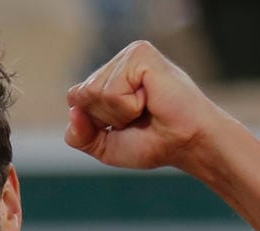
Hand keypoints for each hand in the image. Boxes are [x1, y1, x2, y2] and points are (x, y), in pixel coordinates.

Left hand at [63, 40, 235, 173]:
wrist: (186, 144)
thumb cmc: (153, 142)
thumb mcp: (103, 146)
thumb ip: (78, 135)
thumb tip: (73, 111)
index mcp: (109, 77)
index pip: (74, 99)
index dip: (93, 122)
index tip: (124, 125)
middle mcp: (118, 62)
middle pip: (80, 95)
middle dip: (105, 118)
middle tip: (139, 117)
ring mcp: (129, 55)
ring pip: (93, 93)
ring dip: (119, 113)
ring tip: (145, 108)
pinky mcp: (140, 55)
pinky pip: (111, 91)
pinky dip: (128, 106)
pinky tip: (150, 100)